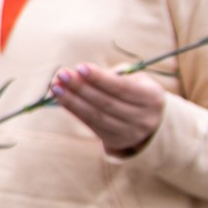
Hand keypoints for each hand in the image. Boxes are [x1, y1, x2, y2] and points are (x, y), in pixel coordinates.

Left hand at [51, 64, 167, 154]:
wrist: (149, 120)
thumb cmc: (136, 91)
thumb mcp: (134, 80)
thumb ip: (113, 76)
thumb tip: (80, 73)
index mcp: (152, 98)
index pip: (122, 88)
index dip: (99, 78)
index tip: (80, 67)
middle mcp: (144, 118)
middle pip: (106, 103)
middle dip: (81, 87)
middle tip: (62, 74)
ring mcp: (130, 132)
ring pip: (96, 116)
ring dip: (72, 100)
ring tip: (56, 87)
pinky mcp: (115, 140)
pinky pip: (91, 125)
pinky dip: (74, 110)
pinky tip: (61, 98)